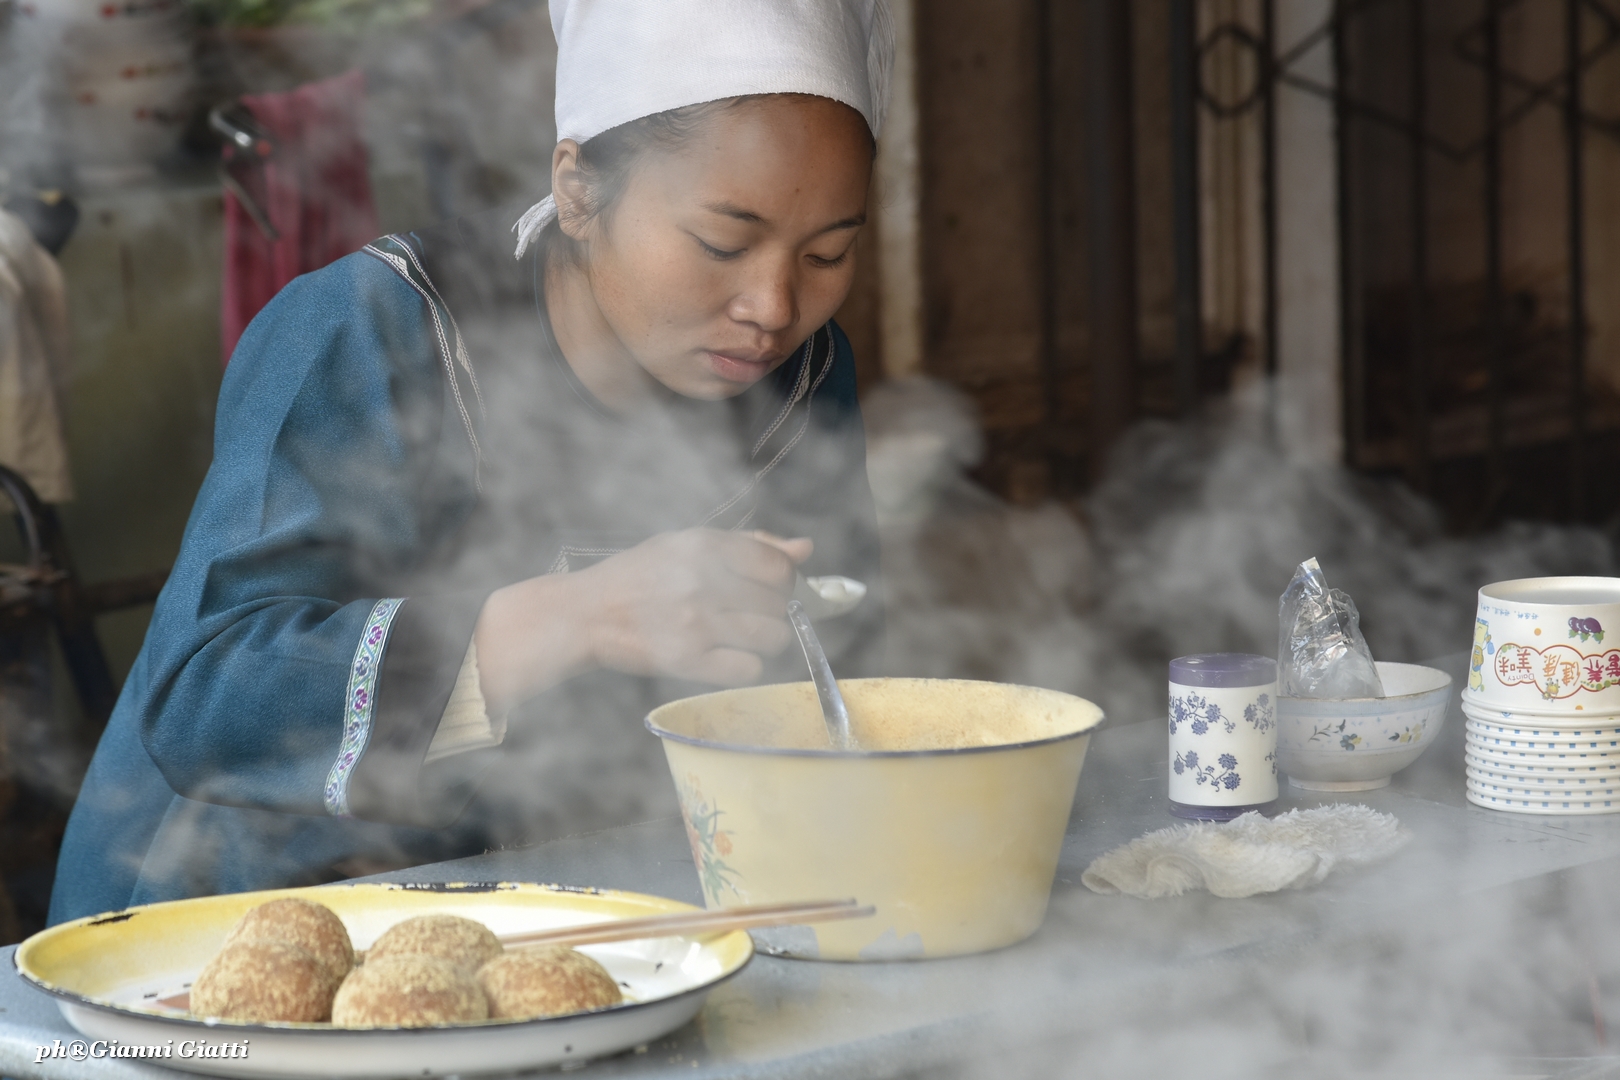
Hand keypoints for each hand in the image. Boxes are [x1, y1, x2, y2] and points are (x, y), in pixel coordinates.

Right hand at [472, 529, 811, 713]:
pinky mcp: (686, 660)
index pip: (778, 565)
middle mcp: (703, 581)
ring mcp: (696, 622)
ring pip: (773, 637)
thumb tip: (805, 549)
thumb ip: (750, 544)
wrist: (584, 614)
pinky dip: (743, 667)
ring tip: (736, 636)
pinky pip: (748, 669)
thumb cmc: (638, 576)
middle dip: (771, 610)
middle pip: (780, 603)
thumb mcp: (686, 545)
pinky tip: (723, 656)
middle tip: (743, 613)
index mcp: (704, 546)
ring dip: (763, 640)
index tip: (770, 588)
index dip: (784, 580)